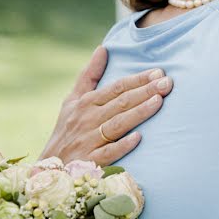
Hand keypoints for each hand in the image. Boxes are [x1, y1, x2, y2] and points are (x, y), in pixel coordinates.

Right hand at [40, 46, 172, 165]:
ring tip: (159, 101)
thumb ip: (89, 76)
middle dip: (145, 91)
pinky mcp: (89, 162)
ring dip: (138, 112)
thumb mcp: (72, 101)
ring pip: (117, 124)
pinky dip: (122, 145)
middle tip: (167, 83)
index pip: (116, 87)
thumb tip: (103, 48)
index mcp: (85, 103)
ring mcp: (88, 141)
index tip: (159, 72)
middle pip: (121, 103)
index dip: (138, 79)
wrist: (51, 170)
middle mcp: (87, 120)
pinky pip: (108, 153)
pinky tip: (138, 137)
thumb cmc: (66, 131)